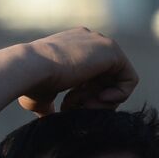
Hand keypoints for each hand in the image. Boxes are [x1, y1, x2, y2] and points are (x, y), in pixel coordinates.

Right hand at [18, 28, 138, 115]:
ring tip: (85, 106)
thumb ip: (49, 102)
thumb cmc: (30, 83)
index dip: (84, 96)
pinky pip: (130, 79)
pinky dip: (119, 95)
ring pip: (118, 81)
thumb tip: (47, 116)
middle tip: (78, 108)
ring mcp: (103, 44)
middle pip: (107, 79)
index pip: (92, 76)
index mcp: (73, 47)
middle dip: (94, 100)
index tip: (69, 106)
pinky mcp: (113, 52)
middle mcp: (90, 41)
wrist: (28, 69)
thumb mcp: (41, 94)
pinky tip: (100, 99)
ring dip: (103, 101)